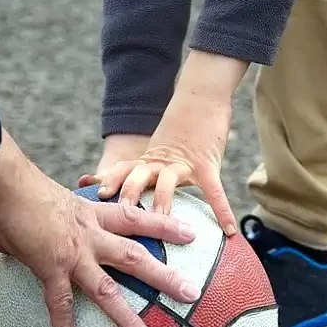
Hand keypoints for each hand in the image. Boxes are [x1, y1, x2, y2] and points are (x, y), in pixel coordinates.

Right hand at [0, 130, 200, 326]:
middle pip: (136, 257)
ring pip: (107, 289)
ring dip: (128, 317)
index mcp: (93, 215)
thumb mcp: (51, 199)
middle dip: (165, 277)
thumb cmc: (21, 187)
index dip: (165, 226)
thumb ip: (52, 220)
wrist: (5, 182)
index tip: (191, 235)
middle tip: (192, 293)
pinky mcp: (50, 267)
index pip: (137, 218)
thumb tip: (30, 236)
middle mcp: (90, 235)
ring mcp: (73, 253)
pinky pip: (60, 304)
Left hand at [82, 51, 247, 235]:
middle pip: (138, 175)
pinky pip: (214, 191)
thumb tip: (135, 182)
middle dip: (128, 194)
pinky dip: (222, 211)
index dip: (109, 182)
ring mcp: (184, 163)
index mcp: (149, 159)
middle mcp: (161, 162)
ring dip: (162, 200)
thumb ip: (149, 166)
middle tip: (120, 214)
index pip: (123, 170)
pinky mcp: (207, 164)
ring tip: (160, 220)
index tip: (96, 196)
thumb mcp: (160, 147)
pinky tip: (230, 229)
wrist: (203, 96)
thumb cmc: (184, 124)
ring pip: (167, 180)